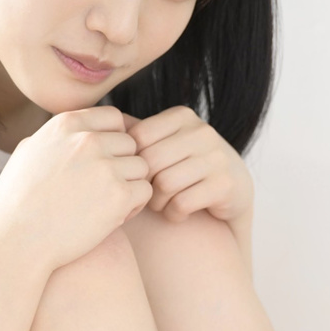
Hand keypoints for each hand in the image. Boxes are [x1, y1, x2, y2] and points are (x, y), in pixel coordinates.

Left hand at [121, 107, 253, 224]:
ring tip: (163, 204)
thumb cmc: (187, 167)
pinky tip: (178, 212)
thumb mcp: (166, 143)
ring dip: (158, 203)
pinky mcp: (225, 184)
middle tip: (149, 196)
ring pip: (165, 184)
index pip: (137, 138)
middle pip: (150, 162)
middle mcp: (202, 131)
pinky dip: (174, 214)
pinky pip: (182, 203)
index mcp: (182, 116)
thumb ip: (137, 132)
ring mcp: (216, 157)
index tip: (140, 175)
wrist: (234, 188)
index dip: (132, 163)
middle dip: (144, 185)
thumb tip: (96, 120)